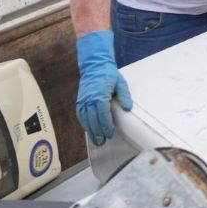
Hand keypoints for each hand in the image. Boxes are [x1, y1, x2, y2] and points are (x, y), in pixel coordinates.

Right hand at [75, 31, 131, 145]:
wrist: (94, 66)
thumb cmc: (108, 74)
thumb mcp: (120, 83)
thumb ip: (124, 96)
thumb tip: (127, 108)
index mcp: (100, 95)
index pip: (102, 114)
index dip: (106, 125)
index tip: (110, 133)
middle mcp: (89, 99)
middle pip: (92, 120)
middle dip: (98, 132)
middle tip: (102, 142)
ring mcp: (83, 101)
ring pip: (85, 119)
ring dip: (90, 131)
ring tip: (96, 140)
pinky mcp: (79, 101)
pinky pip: (80, 115)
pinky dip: (84, 124)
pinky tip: (89, 130)